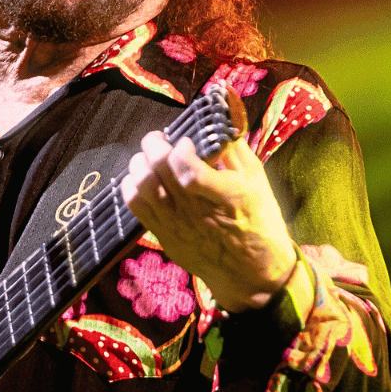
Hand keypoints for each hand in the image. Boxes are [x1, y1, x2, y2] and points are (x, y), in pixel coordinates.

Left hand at [119, 130, 296, 311]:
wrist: (251, 274)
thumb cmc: (259, 221)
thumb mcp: (258, 181)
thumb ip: (235, 149)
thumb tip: (218, 118)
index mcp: (228, 196)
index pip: (189, 171)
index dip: (181, 150)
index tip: (186, 141)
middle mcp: (198, 212)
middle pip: (159, 171)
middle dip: (154, 145)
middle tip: (159, 139)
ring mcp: (177, 226)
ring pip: (142, 187)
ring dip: (139, 164)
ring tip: (148, 157)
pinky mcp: (164, 236)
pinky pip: (136, 207)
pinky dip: (131, 186)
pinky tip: (141, 178)